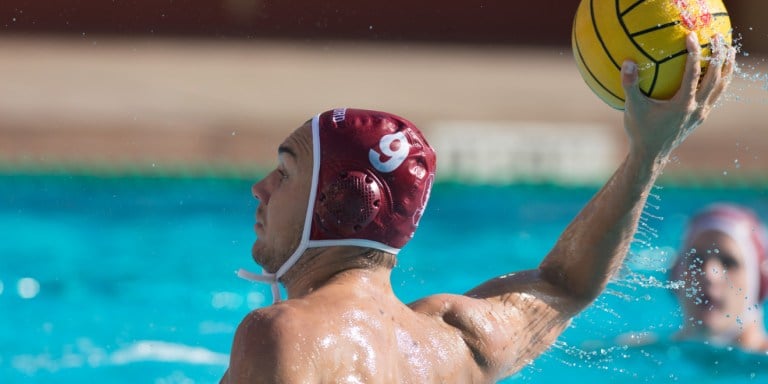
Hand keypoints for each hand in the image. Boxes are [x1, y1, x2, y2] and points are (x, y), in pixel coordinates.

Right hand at [621, 32, 735, 161]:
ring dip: (727, 68)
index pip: (693, 73)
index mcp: (682, 104)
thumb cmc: (640, 131)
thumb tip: (628, 62)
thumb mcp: (632, 108)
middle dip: (718, 55)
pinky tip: (720, 72)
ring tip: (730, 51)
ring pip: (721, 87)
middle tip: (718, 37)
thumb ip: (630, 85)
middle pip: (715, 77)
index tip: (691, 37)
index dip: (694, 53)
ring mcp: (701, 113)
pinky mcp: (701, 117)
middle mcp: (696, 108)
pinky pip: (716, 95)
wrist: (651, 155)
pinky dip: (722, 81)